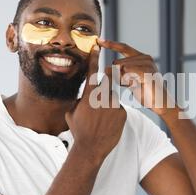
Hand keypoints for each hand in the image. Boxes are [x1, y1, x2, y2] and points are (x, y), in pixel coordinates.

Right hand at [64, 48, 126, 164]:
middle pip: (105, 85)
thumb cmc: (79, 130)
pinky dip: (114, 115)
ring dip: (107, 106)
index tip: (97, 47)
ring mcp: (114, 103)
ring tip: (101, 121)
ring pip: (112, 98)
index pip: (92, 71)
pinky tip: (108, 125)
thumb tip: (82, 95)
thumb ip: (79, 99)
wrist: (91, 147)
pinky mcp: (123, 112)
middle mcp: (103, 96)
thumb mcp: (72, 112)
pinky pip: (118, 109)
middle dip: (103, 91)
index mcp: (89, 94)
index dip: (95, 58)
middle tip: (97, 105)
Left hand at [97, 38, 175, 115]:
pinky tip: (133, 85)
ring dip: (122, 80)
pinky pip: (128, 73)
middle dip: (116, 75)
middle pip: (117, 62)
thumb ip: (119, 73)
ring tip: (133, 86)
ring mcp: (148, 64)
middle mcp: (146, 58)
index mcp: (142, 57)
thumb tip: (105, 68)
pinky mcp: (148, 73)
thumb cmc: (146, 93)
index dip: (111, 44)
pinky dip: (126, 81)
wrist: (161, 104)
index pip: (124, 47)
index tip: (99, 40)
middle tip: (126, 84)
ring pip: (121, 68)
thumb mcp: (130, 81)